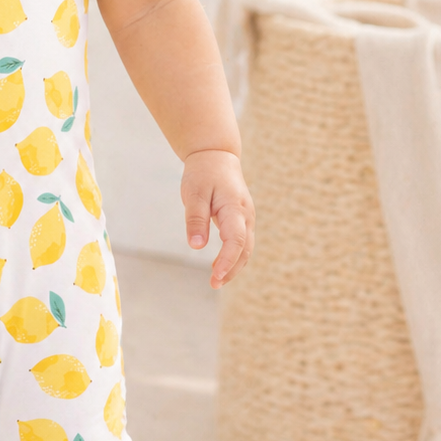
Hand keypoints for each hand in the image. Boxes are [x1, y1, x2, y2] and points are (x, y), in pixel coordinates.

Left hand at [181, 149, 253, 288]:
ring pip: (245, 248)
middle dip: (232, 269)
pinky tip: (219, 266)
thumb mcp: (194, 194)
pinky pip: (241, 242)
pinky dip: (233, 256)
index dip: (227, 260)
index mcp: (234, 207)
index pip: (235, 240)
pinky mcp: (241, 219)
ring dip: (234, 266)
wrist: (215, 156)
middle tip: (214, 284)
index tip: (216, 276)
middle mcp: (245, 214)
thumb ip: (195, 219)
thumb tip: (196, 246)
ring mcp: (246, 217)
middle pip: (245, 249)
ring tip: (216, 281)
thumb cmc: (203, 173)